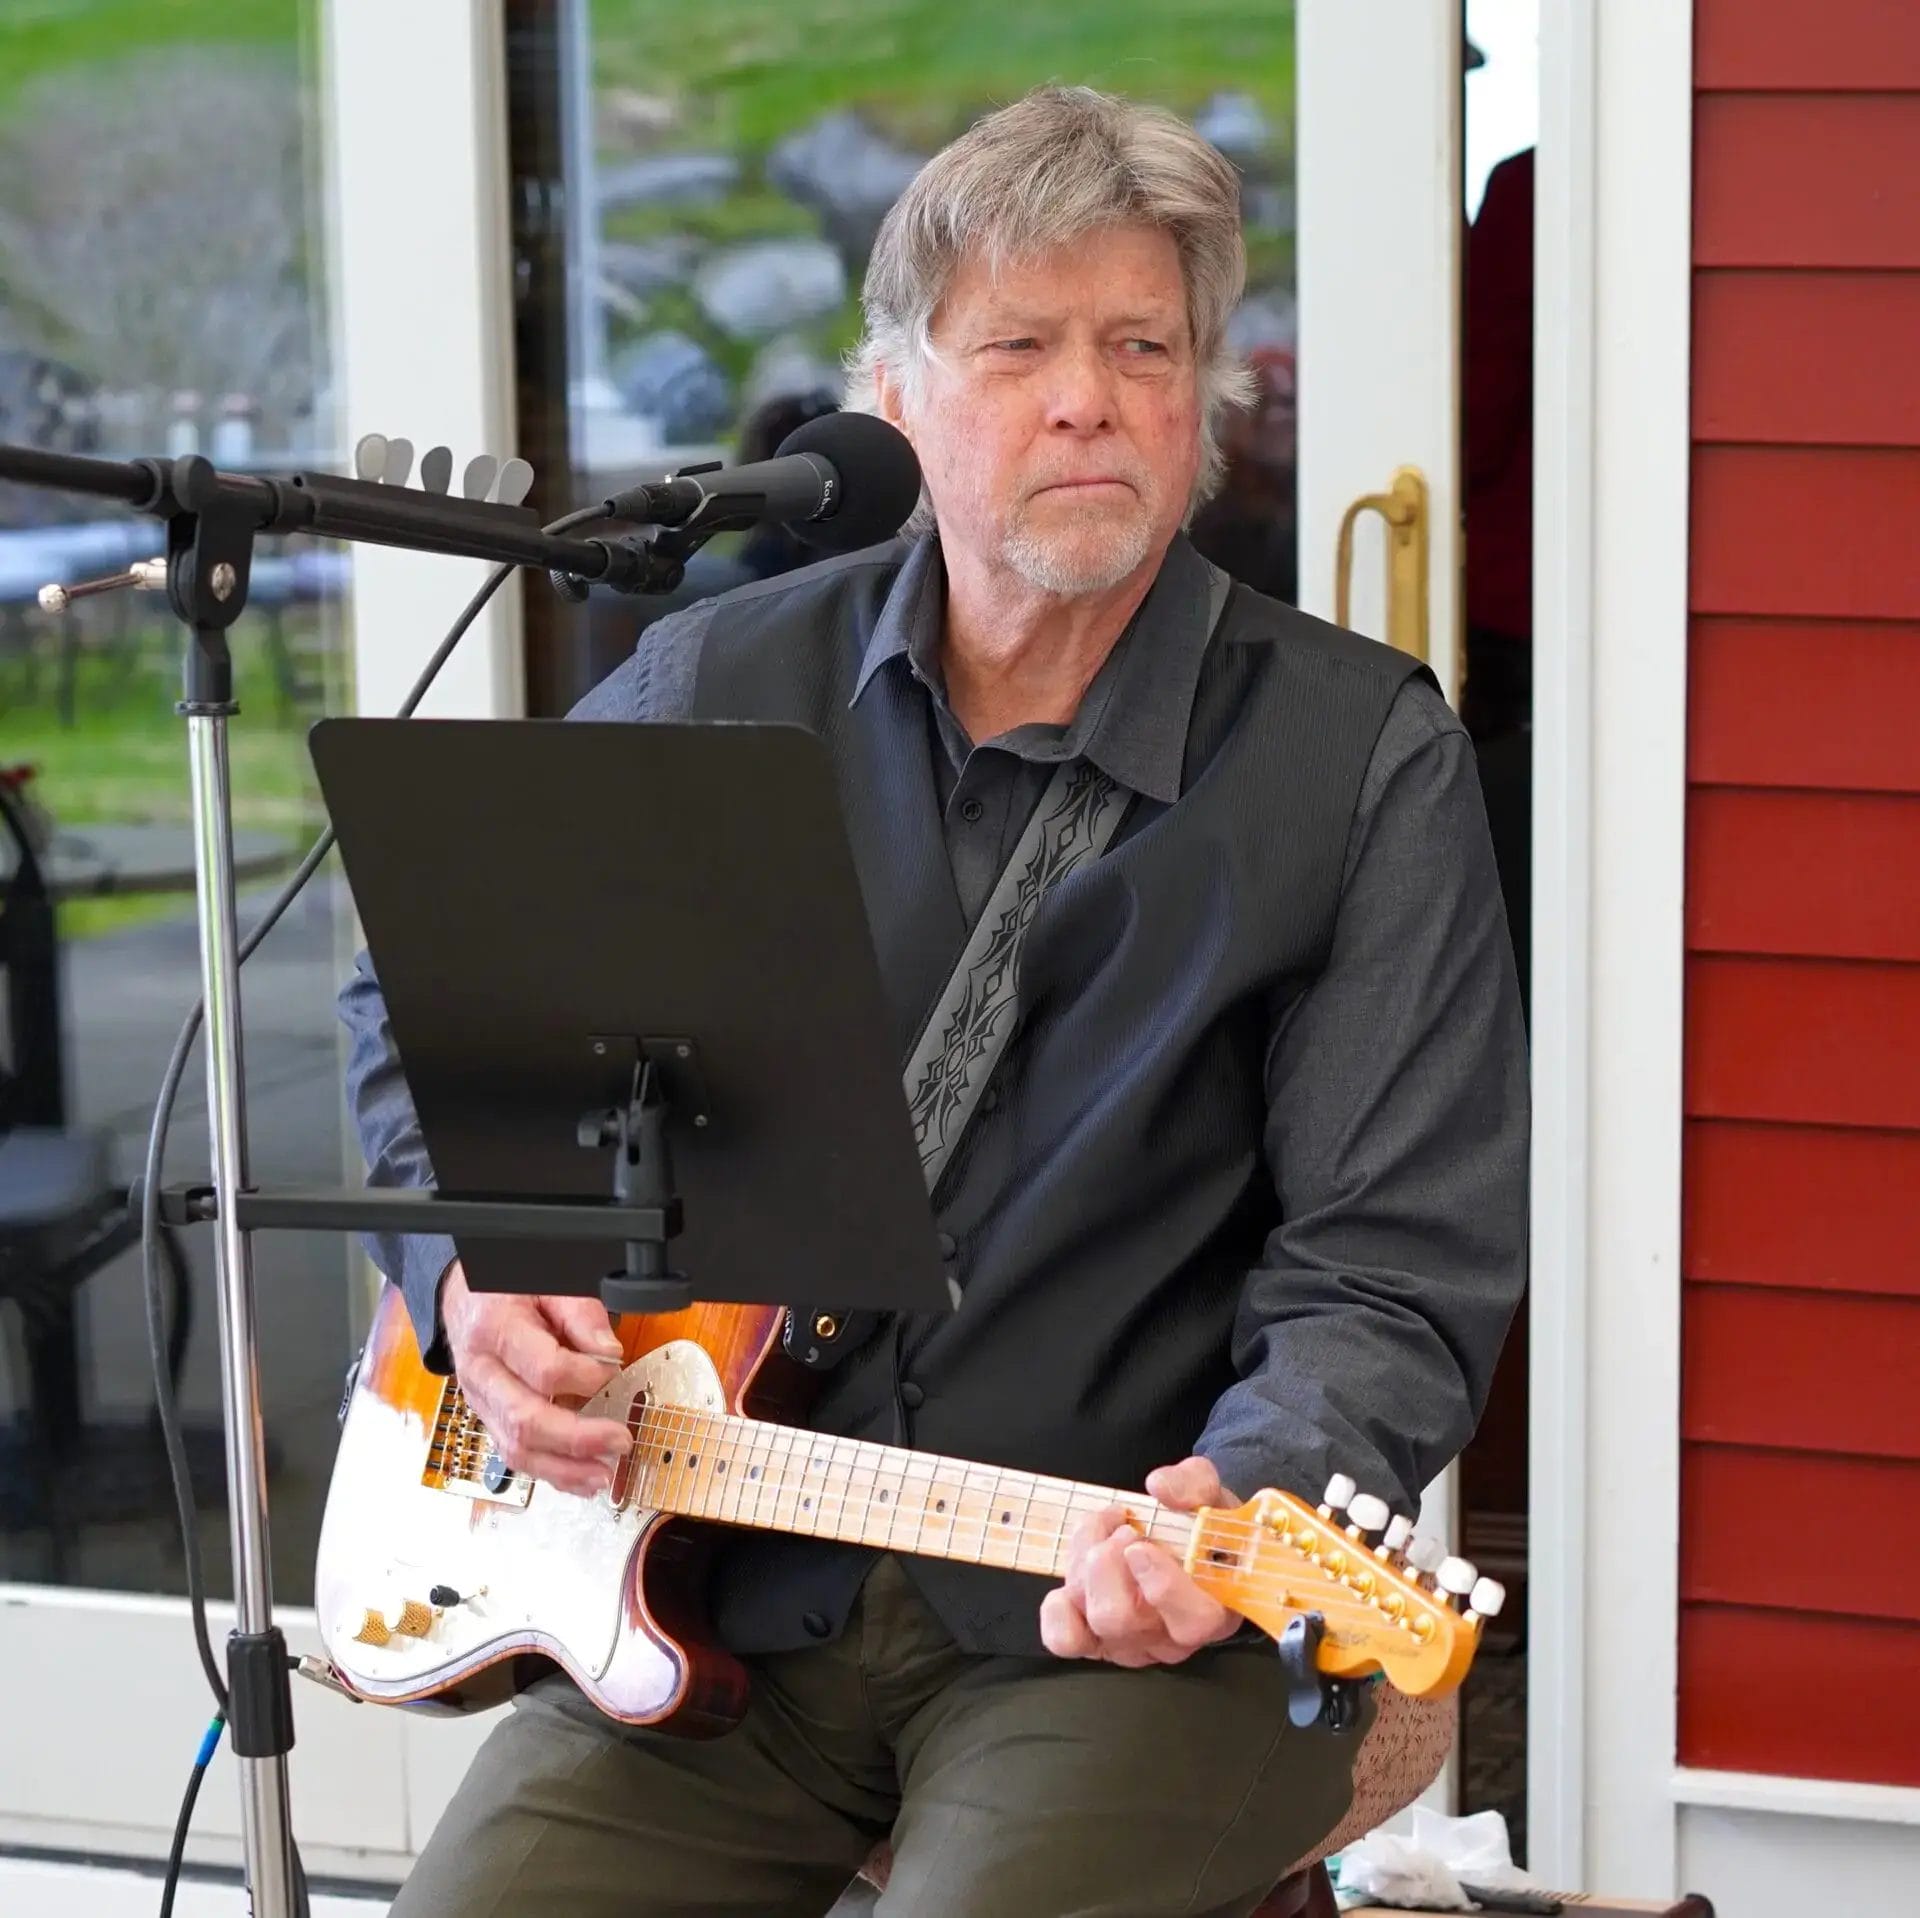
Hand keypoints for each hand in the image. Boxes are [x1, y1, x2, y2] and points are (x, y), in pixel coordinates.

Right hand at [440, 1262, 632, 1497]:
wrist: (463, 1296)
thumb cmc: (508, 1288)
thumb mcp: (546, 1282)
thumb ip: (579, 1313)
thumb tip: (608, 1351)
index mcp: (494, 1330)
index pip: (543, 1368)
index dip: (585, 1376)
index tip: (614, 1370)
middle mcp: (481, 1372)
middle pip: (525, 1419)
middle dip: (577, 1438)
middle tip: (619, 1440)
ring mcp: (480, 1401)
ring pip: (515, 1448)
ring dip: (563, 1469)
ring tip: (603, 1475)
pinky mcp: (487, 1418)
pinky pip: (513, 1454)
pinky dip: (550, 1471)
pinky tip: (580, 1478)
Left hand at [1038, 1455, 1240, 1666]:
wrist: (1183, 1543)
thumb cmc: (1201, 1529)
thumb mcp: (1209, 1497)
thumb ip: (1195, 1486)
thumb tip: (1161, 1486)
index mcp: (1210, 1608)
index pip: (1193, 1621)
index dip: (1164, 1588)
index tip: (1141, 1547)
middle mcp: (1168, 1637)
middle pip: (1122, 1619)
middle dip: (1108, 1562)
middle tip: (1125, 1530)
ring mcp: (1130, 1642)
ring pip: (1095, 1620)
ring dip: (1086, 1565)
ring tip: (1105, 1531)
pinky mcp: (1096, 1639)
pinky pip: (1066, 1639)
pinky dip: (1059, 1607)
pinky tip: (1078, 1569)